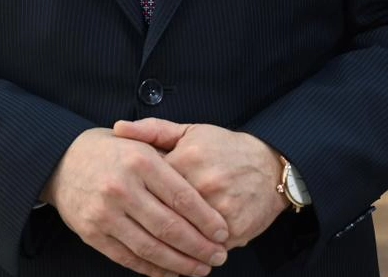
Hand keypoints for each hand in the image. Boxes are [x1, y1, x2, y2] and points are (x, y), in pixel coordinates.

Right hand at [42, 127, 230, 276]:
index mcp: (140, 161)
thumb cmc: (110, 151)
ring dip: (180, 263)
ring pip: (151, 248)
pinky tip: (171, 272)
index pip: (182, 197)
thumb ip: (170, 157)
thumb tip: (207, 188)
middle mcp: (122, 187)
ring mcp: (105, 213)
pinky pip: (129, 258)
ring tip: (201, 269)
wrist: (61, 162)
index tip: (223, 232)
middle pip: (169, 227)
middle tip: (219, 256)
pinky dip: (153, 270)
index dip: (206, 219)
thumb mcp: (140, 141)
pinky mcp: (92, 234)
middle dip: (199, 246)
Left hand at [113, 120, 287, 247]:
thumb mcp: (189, 132)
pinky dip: (192, 255)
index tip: (130, 203)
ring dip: (169, 248)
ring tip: (156, 249)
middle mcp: (203, 182)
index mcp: (187, 157)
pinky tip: (183, 258)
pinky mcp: (234, 229)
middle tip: (135, 233)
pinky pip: (204, 249)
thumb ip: (152, 131)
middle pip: (164, 215)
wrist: (269, 167)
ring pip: (183, 237)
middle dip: (148, 226)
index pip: (149, 184)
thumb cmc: (224, 148)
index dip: (138, 196)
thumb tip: (118, 129)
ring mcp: (219, 208)